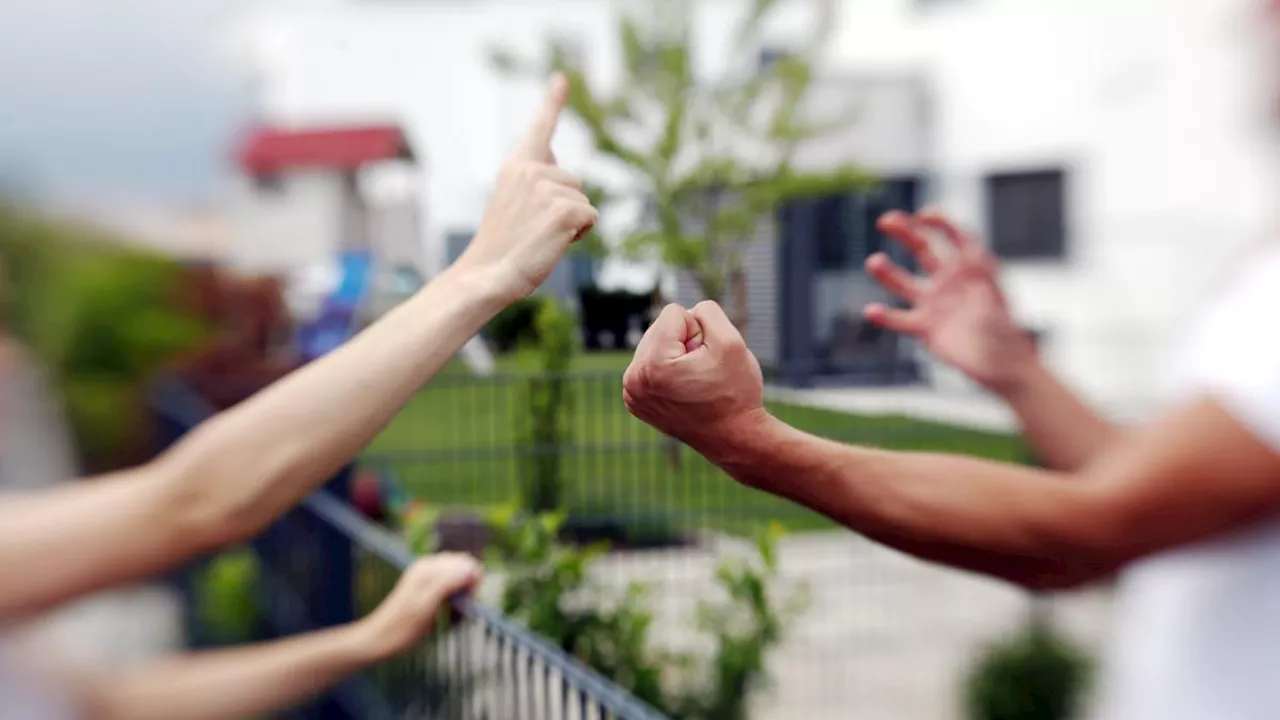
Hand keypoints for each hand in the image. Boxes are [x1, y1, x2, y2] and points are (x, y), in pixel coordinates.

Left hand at [357, 553, 481, 658]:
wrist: (378, 639)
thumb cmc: (402, 628)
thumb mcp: (425, 606)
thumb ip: (446, 584)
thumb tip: (470, 568)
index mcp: (429, 567)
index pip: (467, 563)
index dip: (473, 583)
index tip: (467, 604)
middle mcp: (428, 566)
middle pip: (464, 568)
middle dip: (469, 588)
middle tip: (460, 612)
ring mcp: (426, 574)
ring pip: (459, 577)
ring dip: (463, 595)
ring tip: (453, 616)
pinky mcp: (426, 585)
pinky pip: (450, 585)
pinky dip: (454, 598)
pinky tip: (448, 613)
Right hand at [457, 74, 597, 302]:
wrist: (487, 276)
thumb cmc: (502, 247)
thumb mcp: (515, 205)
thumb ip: (535, 180)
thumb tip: (555, 161)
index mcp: (515, 167)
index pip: (540, 129)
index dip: (553, 102)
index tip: (564, 78)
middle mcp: (530, 170)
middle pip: (576, 181)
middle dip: (567, 206)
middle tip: (536, 229)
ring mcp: (546, 188)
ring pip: (584, 200)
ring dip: (573, 222)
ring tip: (542, 236)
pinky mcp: (563, 209)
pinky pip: (591, 218)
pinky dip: (580, 234)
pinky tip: (553, 243)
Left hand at [622, 301, 765, 449]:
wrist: (734, 438)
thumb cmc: (735, 392)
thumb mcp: (731, 341)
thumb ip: (707, 311)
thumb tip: (686, 312)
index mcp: (653, 365)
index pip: (674, 313)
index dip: (700, 331)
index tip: (707, 360)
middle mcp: (634, 379)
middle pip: (660, 328)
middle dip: (685, 342)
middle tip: (702, 373)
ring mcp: (631, 393)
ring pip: (655, 344)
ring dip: (677, 356)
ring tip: (694, 382)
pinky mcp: (634, 400)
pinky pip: (650, 364)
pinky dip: (668, 370)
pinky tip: (684, 390)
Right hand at [864, 210, 1037, 394]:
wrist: (1004, 366)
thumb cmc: (1008, 333)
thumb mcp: (997, 301)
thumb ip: (980, 281)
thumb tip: (969, 261)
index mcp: (972, 268)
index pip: (955, 236)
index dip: (939, 222)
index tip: (922, 215)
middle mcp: (949, 281)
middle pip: (923, 249)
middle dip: (905, 232)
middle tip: (885, 221)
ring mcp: (935, 304)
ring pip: (905, 282)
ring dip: (887, 272)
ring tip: (873, 262)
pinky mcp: (925, 328)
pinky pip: (900, 319)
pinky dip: (885, 316)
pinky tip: (870, 311)